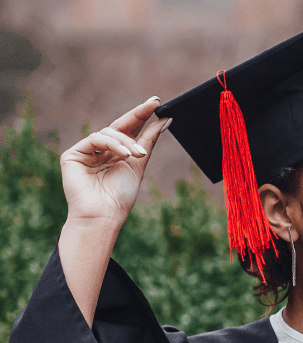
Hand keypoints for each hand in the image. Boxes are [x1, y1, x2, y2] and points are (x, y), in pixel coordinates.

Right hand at [61, 96, 171, 229]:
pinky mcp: (73, 155)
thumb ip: (148, 141)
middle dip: (138, 114)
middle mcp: (100, 151)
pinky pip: (96, 139)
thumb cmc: (121, 195)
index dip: (143, 116)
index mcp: (116, 154)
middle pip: (119, 126)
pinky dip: (113, 144)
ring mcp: (86, 152)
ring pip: (109, 133)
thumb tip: (165, 120)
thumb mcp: (139, 164)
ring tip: (139, 155)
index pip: (129, 130)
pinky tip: (125, 155)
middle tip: (155, 103)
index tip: (159, 103)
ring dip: (127, 141)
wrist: (104, 215)